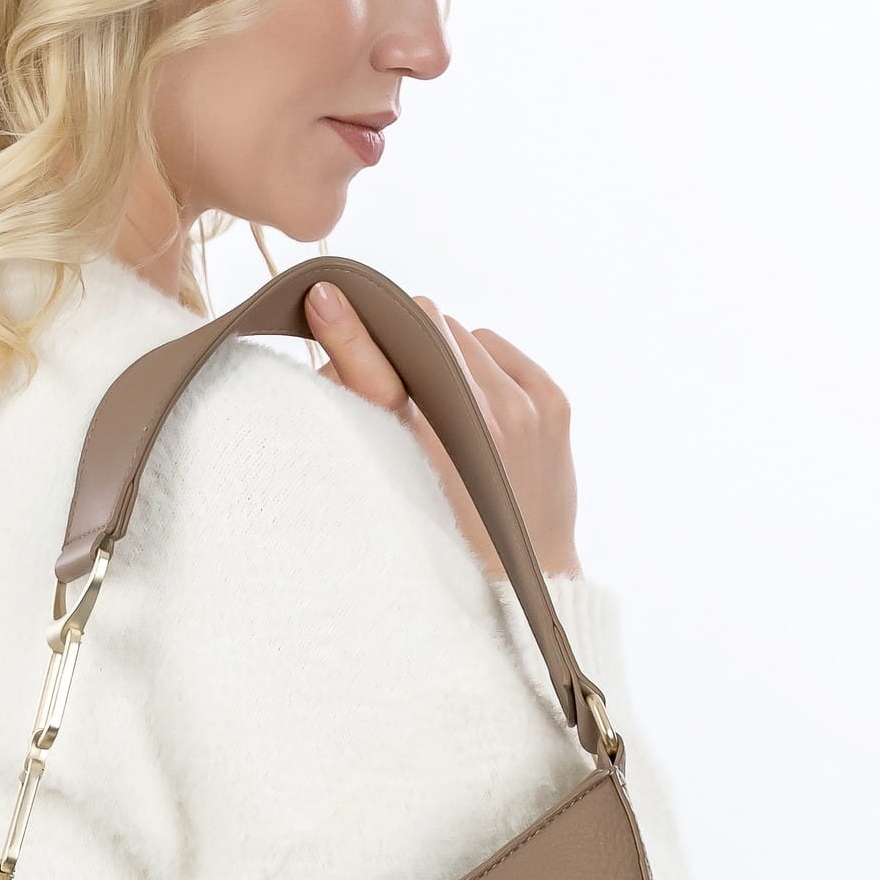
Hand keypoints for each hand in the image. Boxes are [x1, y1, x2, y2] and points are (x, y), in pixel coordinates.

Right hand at [302, 280, 583, 581]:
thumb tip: (329, 308)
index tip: (326, 302)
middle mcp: (491, 413)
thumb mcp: (389, 471)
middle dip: (402, 346)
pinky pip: (497, 347)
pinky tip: (470, 402)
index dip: (354, 323)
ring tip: (436, 404)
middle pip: (427, 325)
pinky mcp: (552, 400)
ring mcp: (528, 405)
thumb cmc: (445, 537)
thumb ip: (360, 391)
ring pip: (461, 332)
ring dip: (442, 354)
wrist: (523, 578)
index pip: (389, 346)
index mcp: (440, 437)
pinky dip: (479, 364)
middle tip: (395, 389)